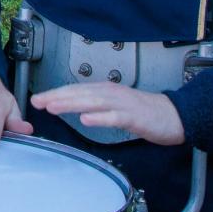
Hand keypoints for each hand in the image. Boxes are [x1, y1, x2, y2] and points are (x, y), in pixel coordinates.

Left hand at [30, 83, 184, 145]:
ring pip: (92, 102)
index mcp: (106, 91)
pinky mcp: (134, 116)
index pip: (76, 90)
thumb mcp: (116, 106)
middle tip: (37, 102)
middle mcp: (111, 94)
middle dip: (56, 97)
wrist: (175, 115)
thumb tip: (76, 109)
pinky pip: (114, 117)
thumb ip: (97, 106)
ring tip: (53, 107)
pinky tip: (86, 120)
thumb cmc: (146, 112)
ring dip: (71, 104)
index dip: (56, 94)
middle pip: (79, 93)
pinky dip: (99, 118)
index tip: (38, 100)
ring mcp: (122, 104)